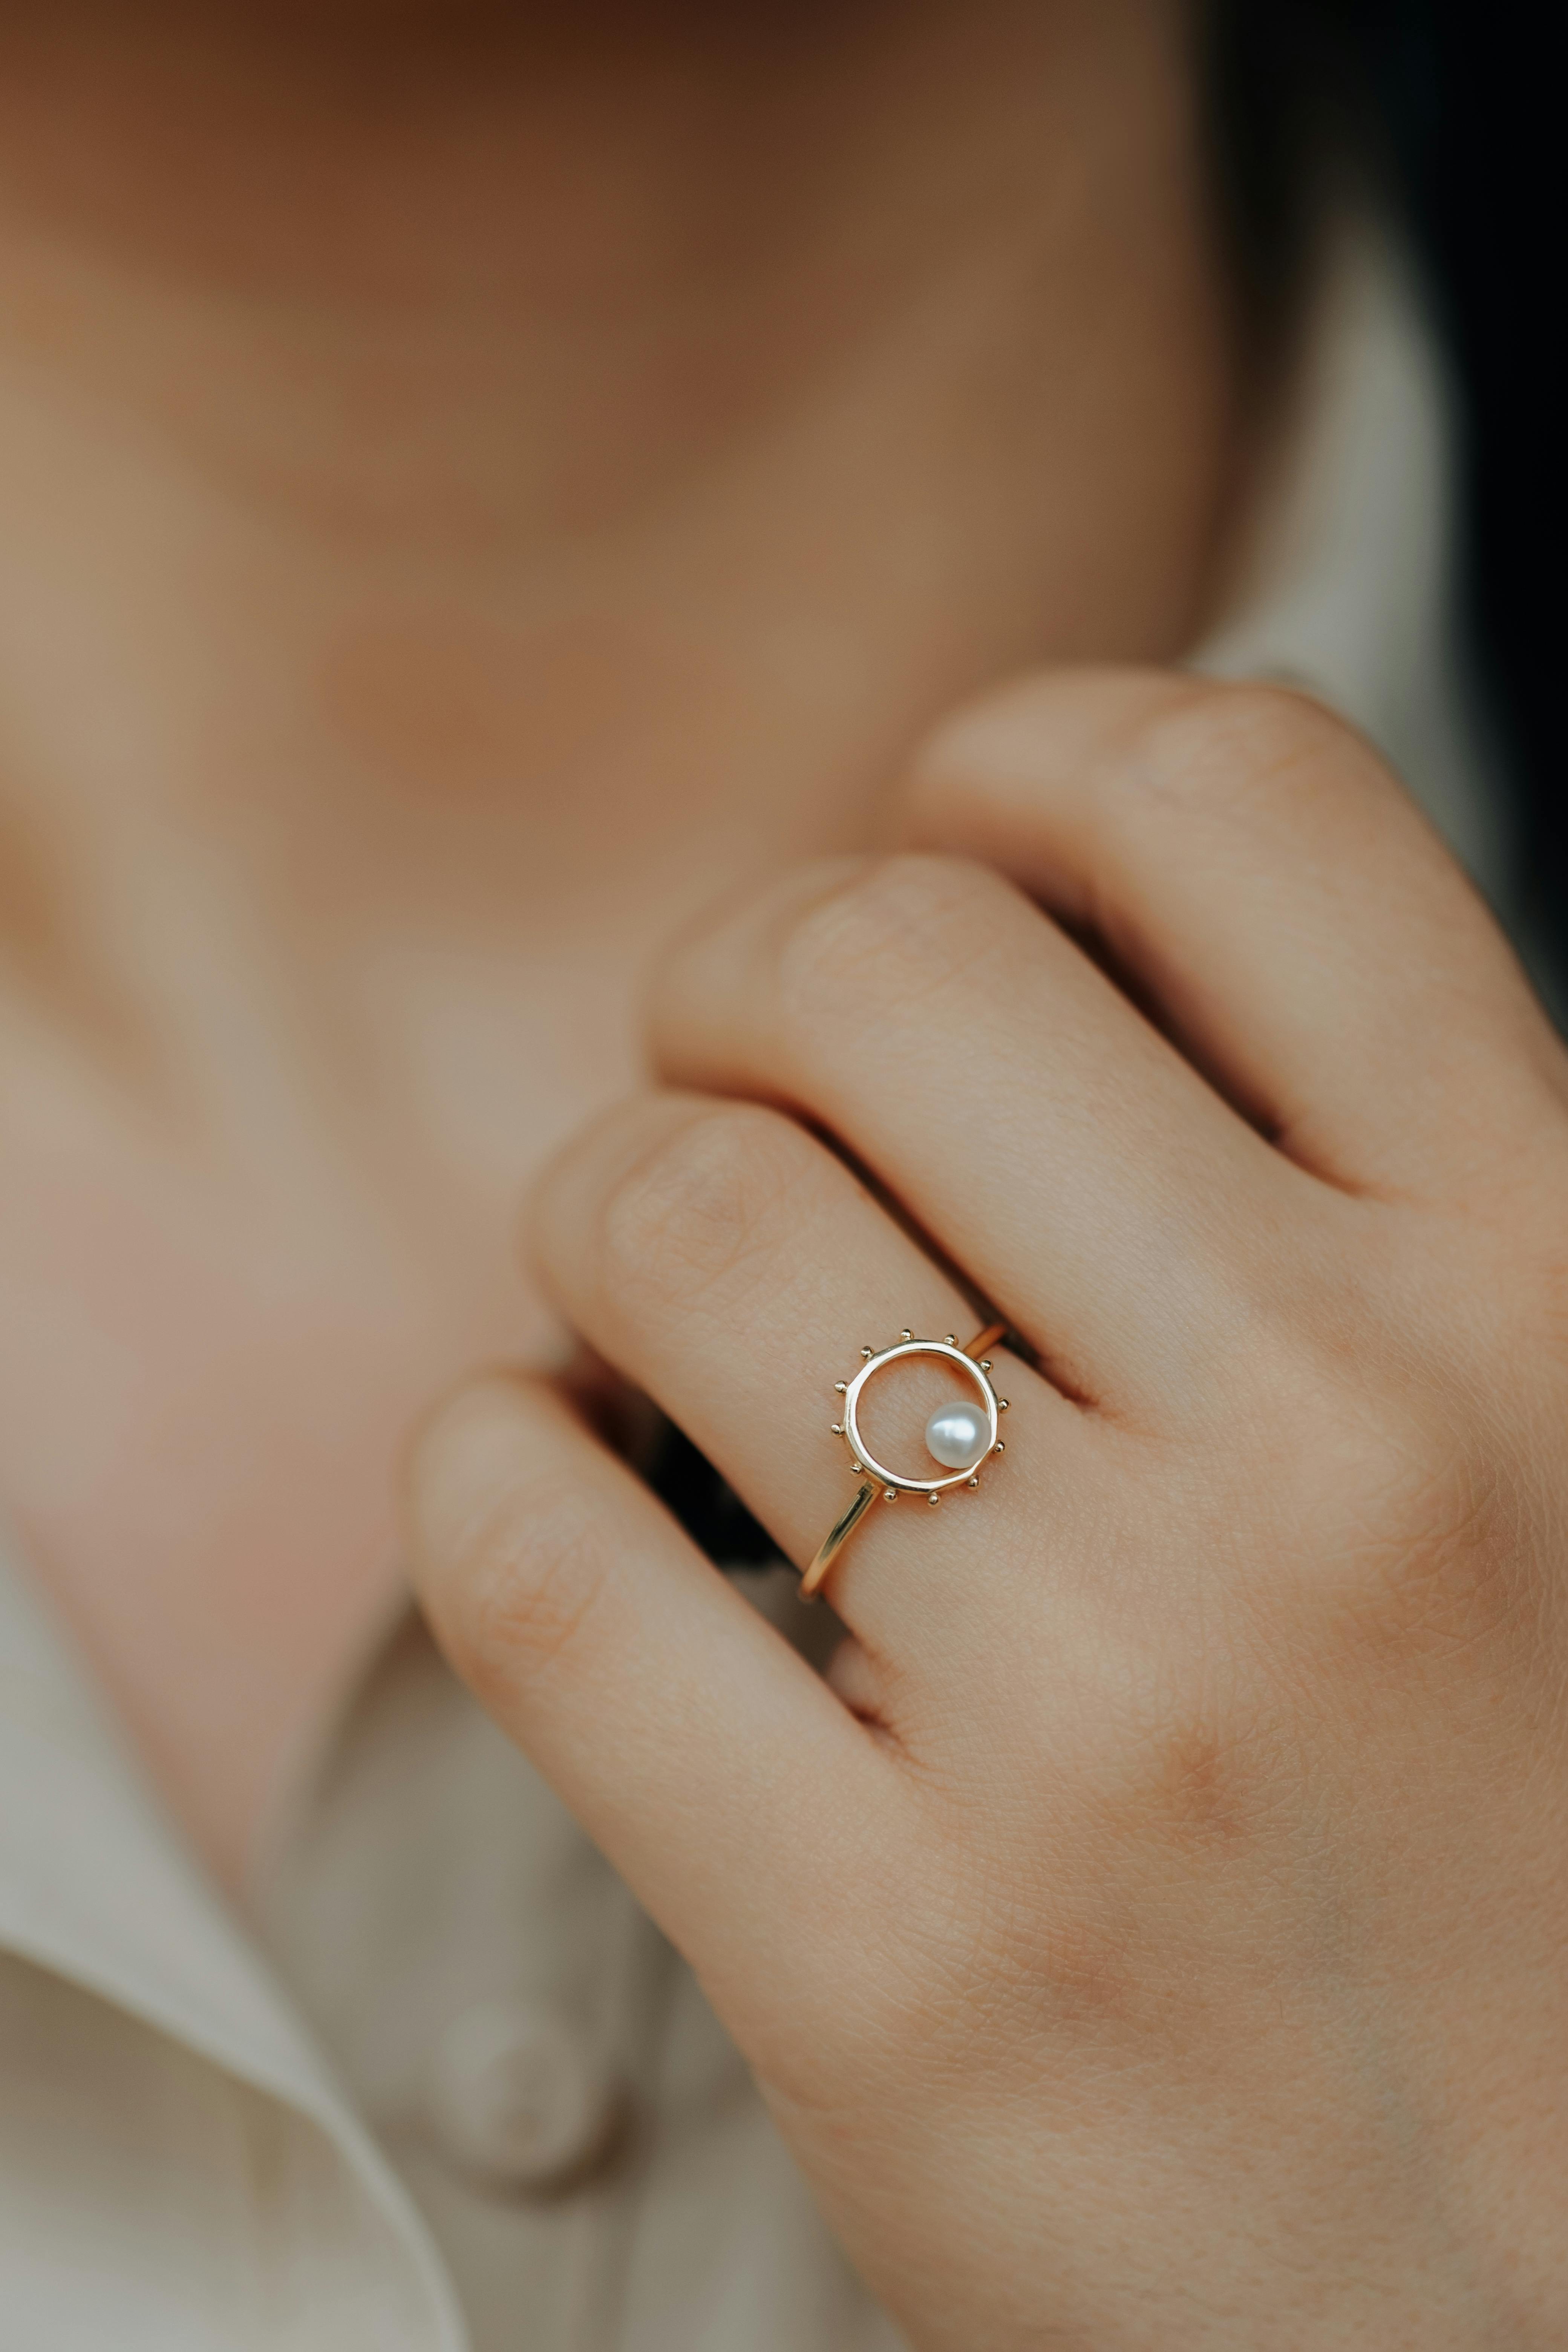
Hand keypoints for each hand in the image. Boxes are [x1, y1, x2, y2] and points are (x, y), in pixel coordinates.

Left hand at [404, 671, 1567, 2349]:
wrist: (1560, 2328)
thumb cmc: (1538, 1836)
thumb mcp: (1561, 1440)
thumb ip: (1374, 1182)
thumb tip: (1075, 921)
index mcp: (1547, 1287)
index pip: (1224, 796)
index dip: (1017, 764)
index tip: (940, 863)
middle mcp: (1353, 1454)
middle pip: (869, 962)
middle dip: (741, 987)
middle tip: (747, 1100)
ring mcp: (1115, 1717)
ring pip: (666, 1212)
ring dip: (599, 1219)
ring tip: (656, 1324)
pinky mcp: (899, 1969)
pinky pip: (531, 1550)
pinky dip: (491, 1471)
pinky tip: (570, 1495)